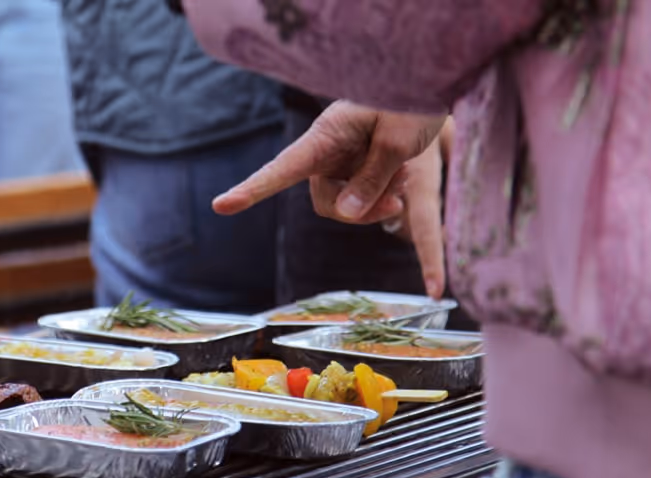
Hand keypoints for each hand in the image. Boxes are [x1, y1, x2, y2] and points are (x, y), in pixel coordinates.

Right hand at [211, 101, 447, 297]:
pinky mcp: (354, 169)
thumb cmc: (413, 103)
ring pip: (344, 206)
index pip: (281, 168)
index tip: (221, 205)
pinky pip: (360, 200)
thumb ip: (371, 178)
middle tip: (397, 201)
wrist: (429, 89)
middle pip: (325, 201)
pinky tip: (402, 177)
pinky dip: (382, 196)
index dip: (251, 189)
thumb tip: (343, 214)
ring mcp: (339, 162)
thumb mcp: (398, 141)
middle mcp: (325, 151)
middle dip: (359, 210)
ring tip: (405, 180)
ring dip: (375, 202)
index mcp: (325, 135)